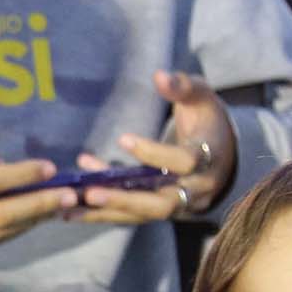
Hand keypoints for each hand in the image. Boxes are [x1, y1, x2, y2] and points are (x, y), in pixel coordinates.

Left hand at [67, 72, 237, 222]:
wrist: (221, 152)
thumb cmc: (207, 119)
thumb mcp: (200, 97)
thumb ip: (182, 87)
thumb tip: (159, 76)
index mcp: (210, 160)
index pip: (185, 162)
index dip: (154, 153)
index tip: (123, 139)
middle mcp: (196, 190)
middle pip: (162, 204)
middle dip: (125, 200)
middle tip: (91, 193)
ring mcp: (179, 206)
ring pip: (142, 215)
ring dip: (105, 212)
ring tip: (69, 206)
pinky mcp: (160, 211)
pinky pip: (131, 214)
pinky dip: (102, 212)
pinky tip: (72, 206)